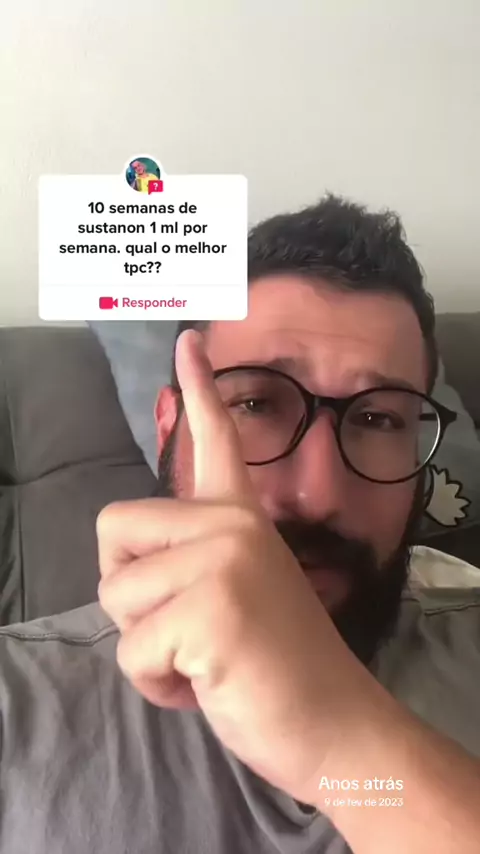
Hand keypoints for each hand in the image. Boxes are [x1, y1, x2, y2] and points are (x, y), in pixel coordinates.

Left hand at [97, 330, 373, 801]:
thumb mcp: (235, 593)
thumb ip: (192, 561)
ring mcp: (223, 561)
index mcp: (240, 518)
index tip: (188, 342)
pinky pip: (132, 650)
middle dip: (130, 592)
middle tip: (188, 623)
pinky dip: (156, 683)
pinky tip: (205, 682)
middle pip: (113, 533)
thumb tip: (128, 557)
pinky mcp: (211, 609)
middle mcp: (231, 525)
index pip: (216, 442)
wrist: (333, 722)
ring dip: (147, 645)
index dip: (201, 390)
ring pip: (115, 597)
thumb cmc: (276, 663)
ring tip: (203, 657)